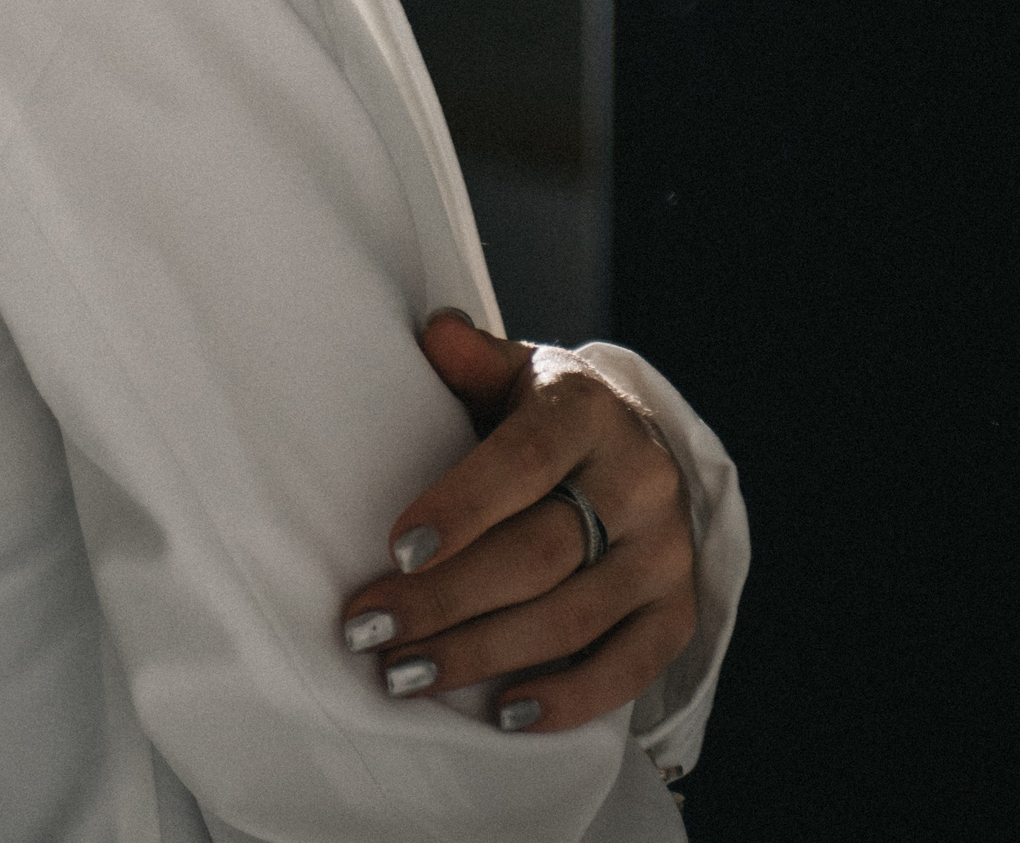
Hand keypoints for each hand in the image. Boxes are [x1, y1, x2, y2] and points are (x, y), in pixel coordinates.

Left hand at [340, 312, 697, 733]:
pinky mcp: (679, 611)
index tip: (395, 552)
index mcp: (588, 410)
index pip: (524, 461)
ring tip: (406, 675)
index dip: (461, 508)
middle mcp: (639, 480)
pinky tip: (503, 715)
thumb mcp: (510, 371)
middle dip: (446, 600)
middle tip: (370, 632)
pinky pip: (629, 668)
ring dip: (484, 656)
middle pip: (539, 553)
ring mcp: (666, 552)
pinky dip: (567, 698)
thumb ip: (470, 357)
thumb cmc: (544, 412)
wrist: (635, 446)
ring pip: (573, 618)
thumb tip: (436, 334)